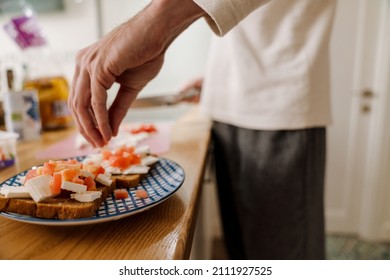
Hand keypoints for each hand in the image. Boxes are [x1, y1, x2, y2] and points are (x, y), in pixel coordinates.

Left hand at [68, 0, 205, 146]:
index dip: (86, 122)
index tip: (98, 138)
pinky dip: (101, 118)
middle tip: (98, 144)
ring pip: (82, 104)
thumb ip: (117, 108)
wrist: (156, 34)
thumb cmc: (145, 54)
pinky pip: (96, 99)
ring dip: (92, 127)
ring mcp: (88, 64)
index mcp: (87, 66)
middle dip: (86, 128)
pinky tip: (108, 130)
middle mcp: (82, 64)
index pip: (79, 100)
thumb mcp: (130, 88)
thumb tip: (111, 129)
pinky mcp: (98, 66)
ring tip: (103, 141)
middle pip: (75, 104)